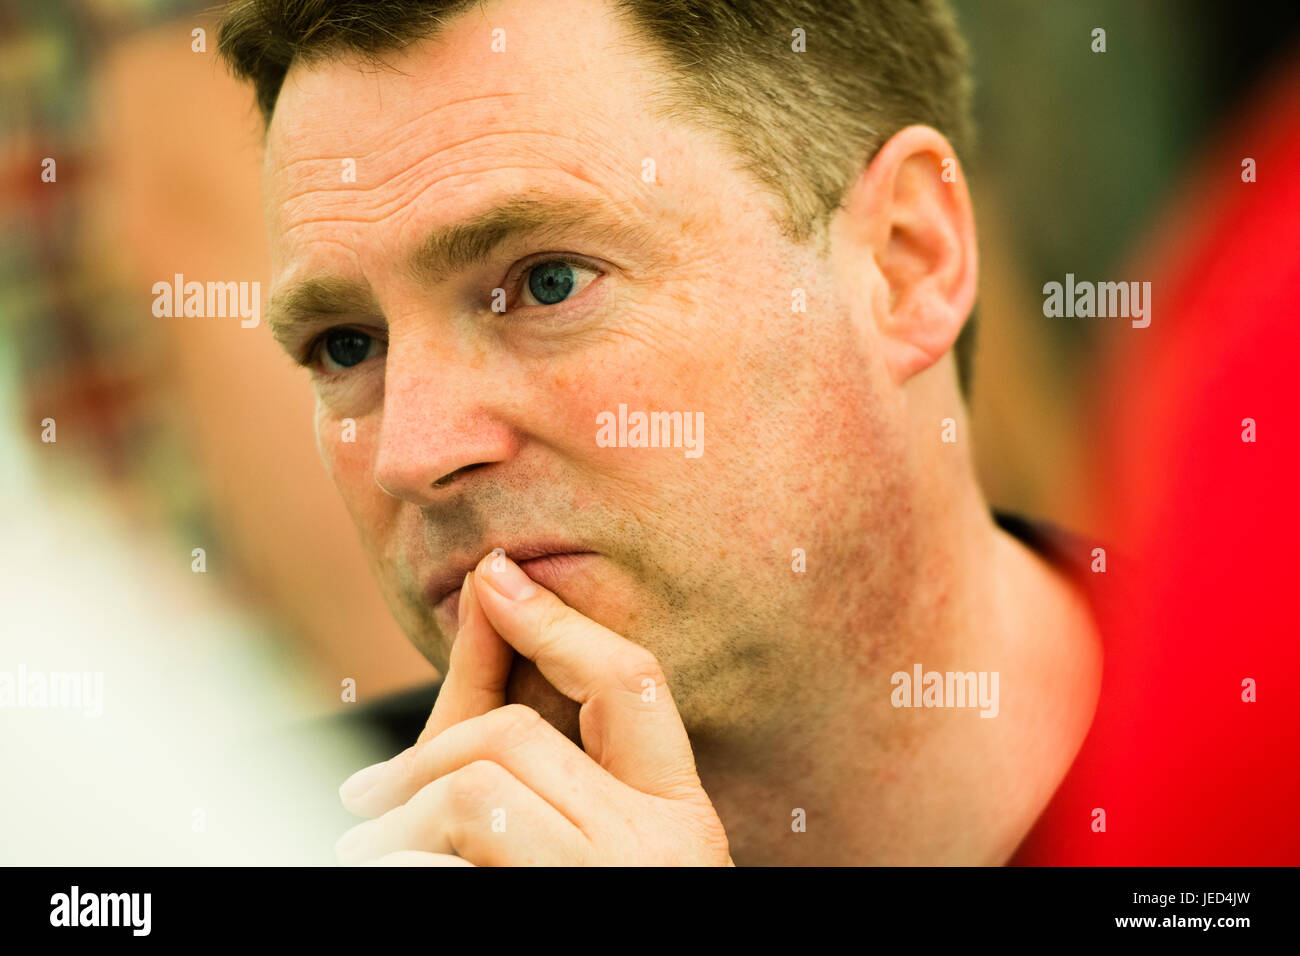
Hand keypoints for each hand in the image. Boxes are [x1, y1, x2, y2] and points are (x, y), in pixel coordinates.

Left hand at [334, 549, 732, 865]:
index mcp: (676, 814)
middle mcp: (664, 849)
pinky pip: (463, 847)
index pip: (632, 683)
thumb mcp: (542, 816)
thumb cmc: (544, 897)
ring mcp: (611, 884)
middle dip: (421, 758)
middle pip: (517, 741)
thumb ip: (513, 708)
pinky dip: (402, 854)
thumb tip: (491, 589)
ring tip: (367, 849)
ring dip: (399, 814)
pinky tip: (386, 869)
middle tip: (364, 801)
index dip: (561, 621)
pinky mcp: (558, 907)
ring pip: (480, 793)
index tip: (496, 575)